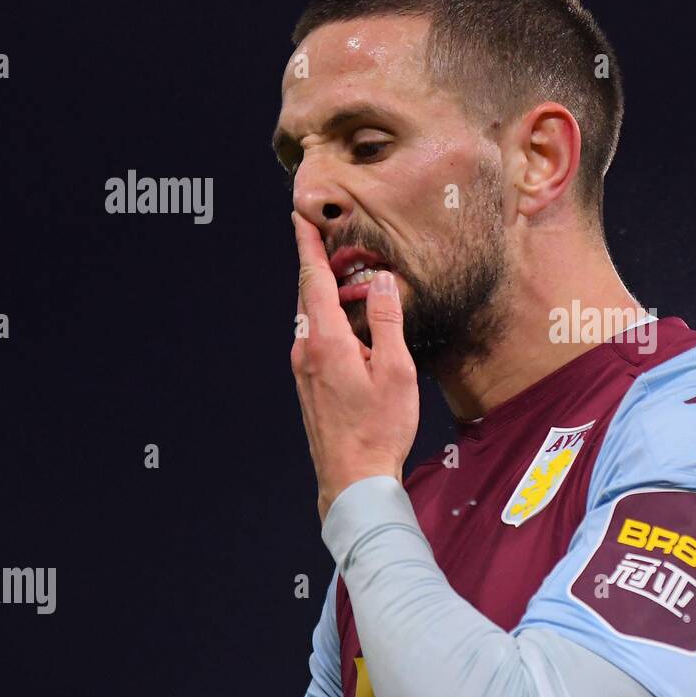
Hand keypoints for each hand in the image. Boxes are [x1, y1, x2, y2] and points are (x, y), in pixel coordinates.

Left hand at [289, 211, 419, 522]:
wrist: (352, 478)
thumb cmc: (379, 428)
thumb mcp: (395, 369)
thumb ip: (386, 319)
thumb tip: (380, 280)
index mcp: (326, 340)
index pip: (314, 280)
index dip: (308, 246)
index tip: (300, 218)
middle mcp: (306, 349)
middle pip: (313, 295)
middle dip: (331, 270)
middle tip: (354, 254)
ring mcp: (304, 368)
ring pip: (317, 319)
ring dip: (339, 301)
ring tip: (369, 298)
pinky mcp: (308, 384)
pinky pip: (318, 340)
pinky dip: (337, 324)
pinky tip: (362, 337)